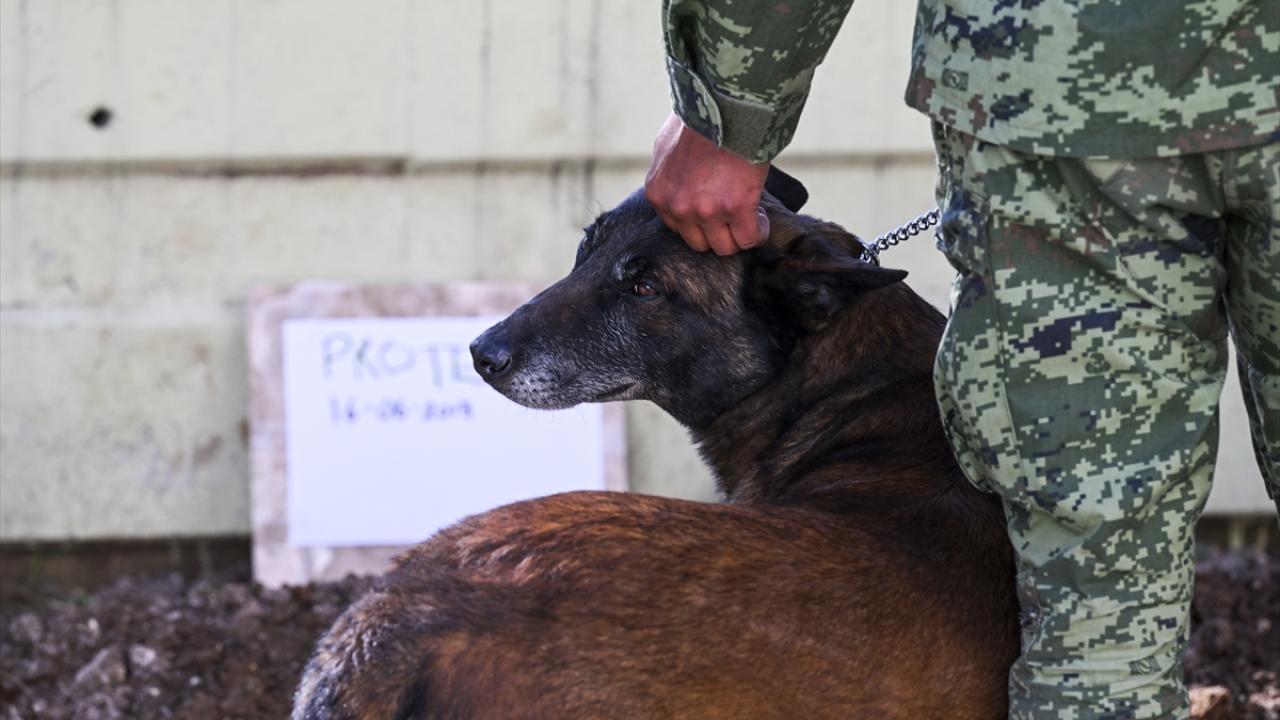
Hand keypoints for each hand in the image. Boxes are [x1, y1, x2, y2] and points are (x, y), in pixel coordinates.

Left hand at [644, 113, 770, 254]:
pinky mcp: (735, 208)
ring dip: (739, 234)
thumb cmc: (700, 119)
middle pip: (700, 243)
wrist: (725, 105)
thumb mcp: (668, 146)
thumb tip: (678, 181)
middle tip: (733, 217)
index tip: (715, 212)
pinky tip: (761, 219)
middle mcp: (678, 207)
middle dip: (718, 232)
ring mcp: (705, 210)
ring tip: (749, 216)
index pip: (678, 229)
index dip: (700, 223)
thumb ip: (670, 173)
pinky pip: (749, 238)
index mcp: (658, 194)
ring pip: (725, 246)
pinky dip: (758, 232)